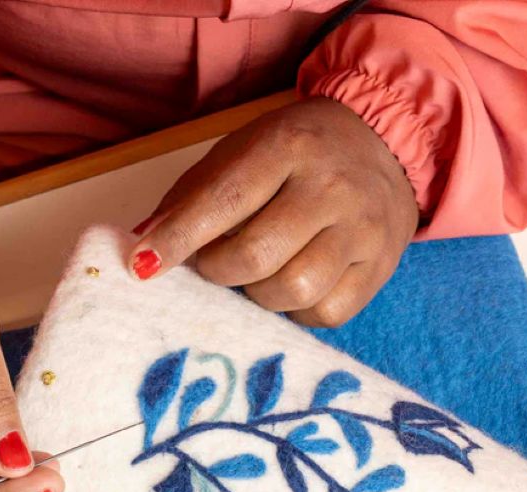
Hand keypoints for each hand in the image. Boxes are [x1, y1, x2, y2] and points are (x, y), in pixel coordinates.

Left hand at [130, 97, 418, 326]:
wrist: (385, 143)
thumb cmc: (294, 156)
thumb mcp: (242, 153)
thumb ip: (190, 198)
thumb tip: (142, 250)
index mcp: (288, 146)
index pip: (224, 201)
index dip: (179, 239)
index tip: (144, 267)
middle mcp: (332, 186)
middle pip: (256, 257)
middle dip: (219, 271)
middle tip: (215, 263)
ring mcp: (362, 229)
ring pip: (293, 292)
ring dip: (258, 295)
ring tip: (258, 274)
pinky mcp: (380, 268)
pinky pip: (325, 314)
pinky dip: (298, 311)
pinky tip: (295, 286)